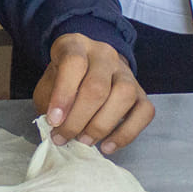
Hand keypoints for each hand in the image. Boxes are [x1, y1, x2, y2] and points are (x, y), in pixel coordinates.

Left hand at [33, 33, 154, 153]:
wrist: (86, 73)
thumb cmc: (63, 82)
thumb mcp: (48, 85)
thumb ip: (50, 103)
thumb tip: (58, 128)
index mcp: (76, 45)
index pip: (74, 63)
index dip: (63, 95)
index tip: (53, 121)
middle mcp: (104, 54)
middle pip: (98, 86)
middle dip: (78, 119)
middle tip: (63, 137)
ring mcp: (126, 72)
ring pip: (124, 96)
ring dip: (101, 125)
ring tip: (85, 141)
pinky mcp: (141, 92)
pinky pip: (144, 112)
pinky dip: (126, 134)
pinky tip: (107, 146)